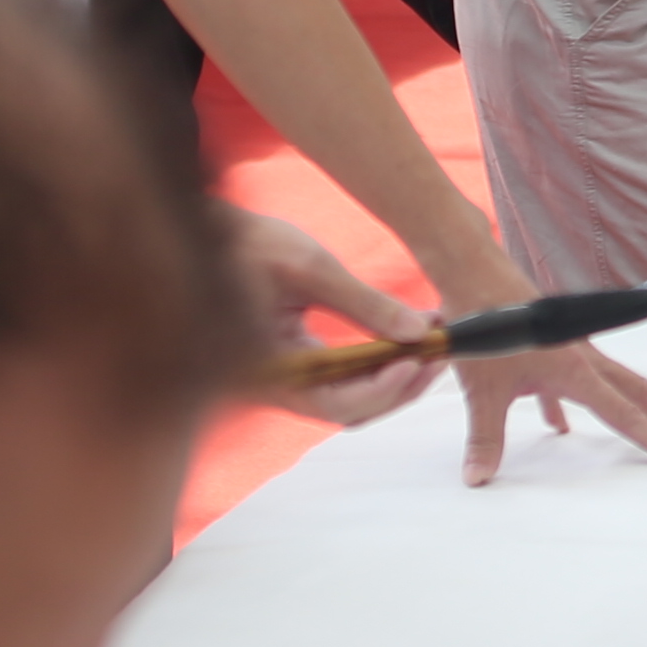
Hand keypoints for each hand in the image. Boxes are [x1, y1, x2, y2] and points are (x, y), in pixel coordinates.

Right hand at [224, 210, 441, 422]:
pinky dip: (374, 366)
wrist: (204, 237)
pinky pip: (338, 382)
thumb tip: (418, 332)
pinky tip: (405, 338)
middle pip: (349, 409)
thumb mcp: (310, 268)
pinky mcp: (291, 368)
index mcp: (268, 370)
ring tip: (432, 341)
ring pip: (348, 400)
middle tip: (442, 350)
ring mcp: (282, 381)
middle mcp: (274, 386)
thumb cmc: (247, 246)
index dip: (384, 389)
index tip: (420, 358)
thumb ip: (365, 304)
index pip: (336, 402)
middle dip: (401, 384)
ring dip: (393, 377)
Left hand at [455, 339, 646, 489]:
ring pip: (622, 386)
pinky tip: (560, 428)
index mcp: (578, 372)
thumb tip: (478, 479)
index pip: (627, 415)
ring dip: (646, 409)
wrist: (476, 278)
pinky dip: (575, 407)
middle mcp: (587, 361)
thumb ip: (485, 438)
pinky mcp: (555, 348)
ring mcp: (574, 352)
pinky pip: (577, 383)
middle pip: (644, 395)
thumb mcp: (483, 390)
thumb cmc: (485, 326)